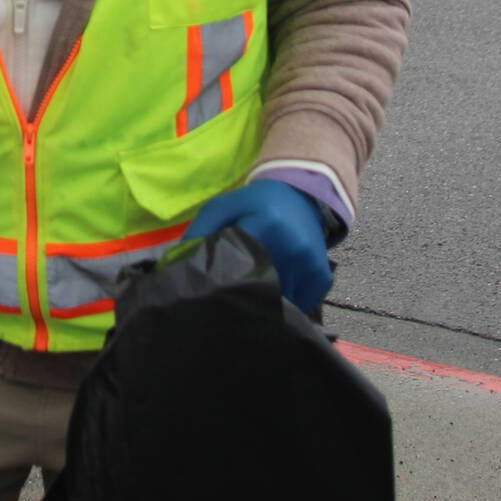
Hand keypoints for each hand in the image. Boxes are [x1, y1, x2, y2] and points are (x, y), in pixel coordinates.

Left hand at [185, 180, 332, 312]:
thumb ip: (199, 233)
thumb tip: (179, 267)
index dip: (222, 279)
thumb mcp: (222, 207)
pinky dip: (285, 305)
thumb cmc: (255, 203)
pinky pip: (299, 304)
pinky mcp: (322, 277)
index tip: (210, 293)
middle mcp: (292, 247)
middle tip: (226, 303)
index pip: (238, 263)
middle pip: (259, 287)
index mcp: (266, 224)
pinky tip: (273, 297)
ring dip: (263, 303)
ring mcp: (310, 264)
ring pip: (279, 300)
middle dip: (241, 296)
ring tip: (248, 301)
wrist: (300, 195)